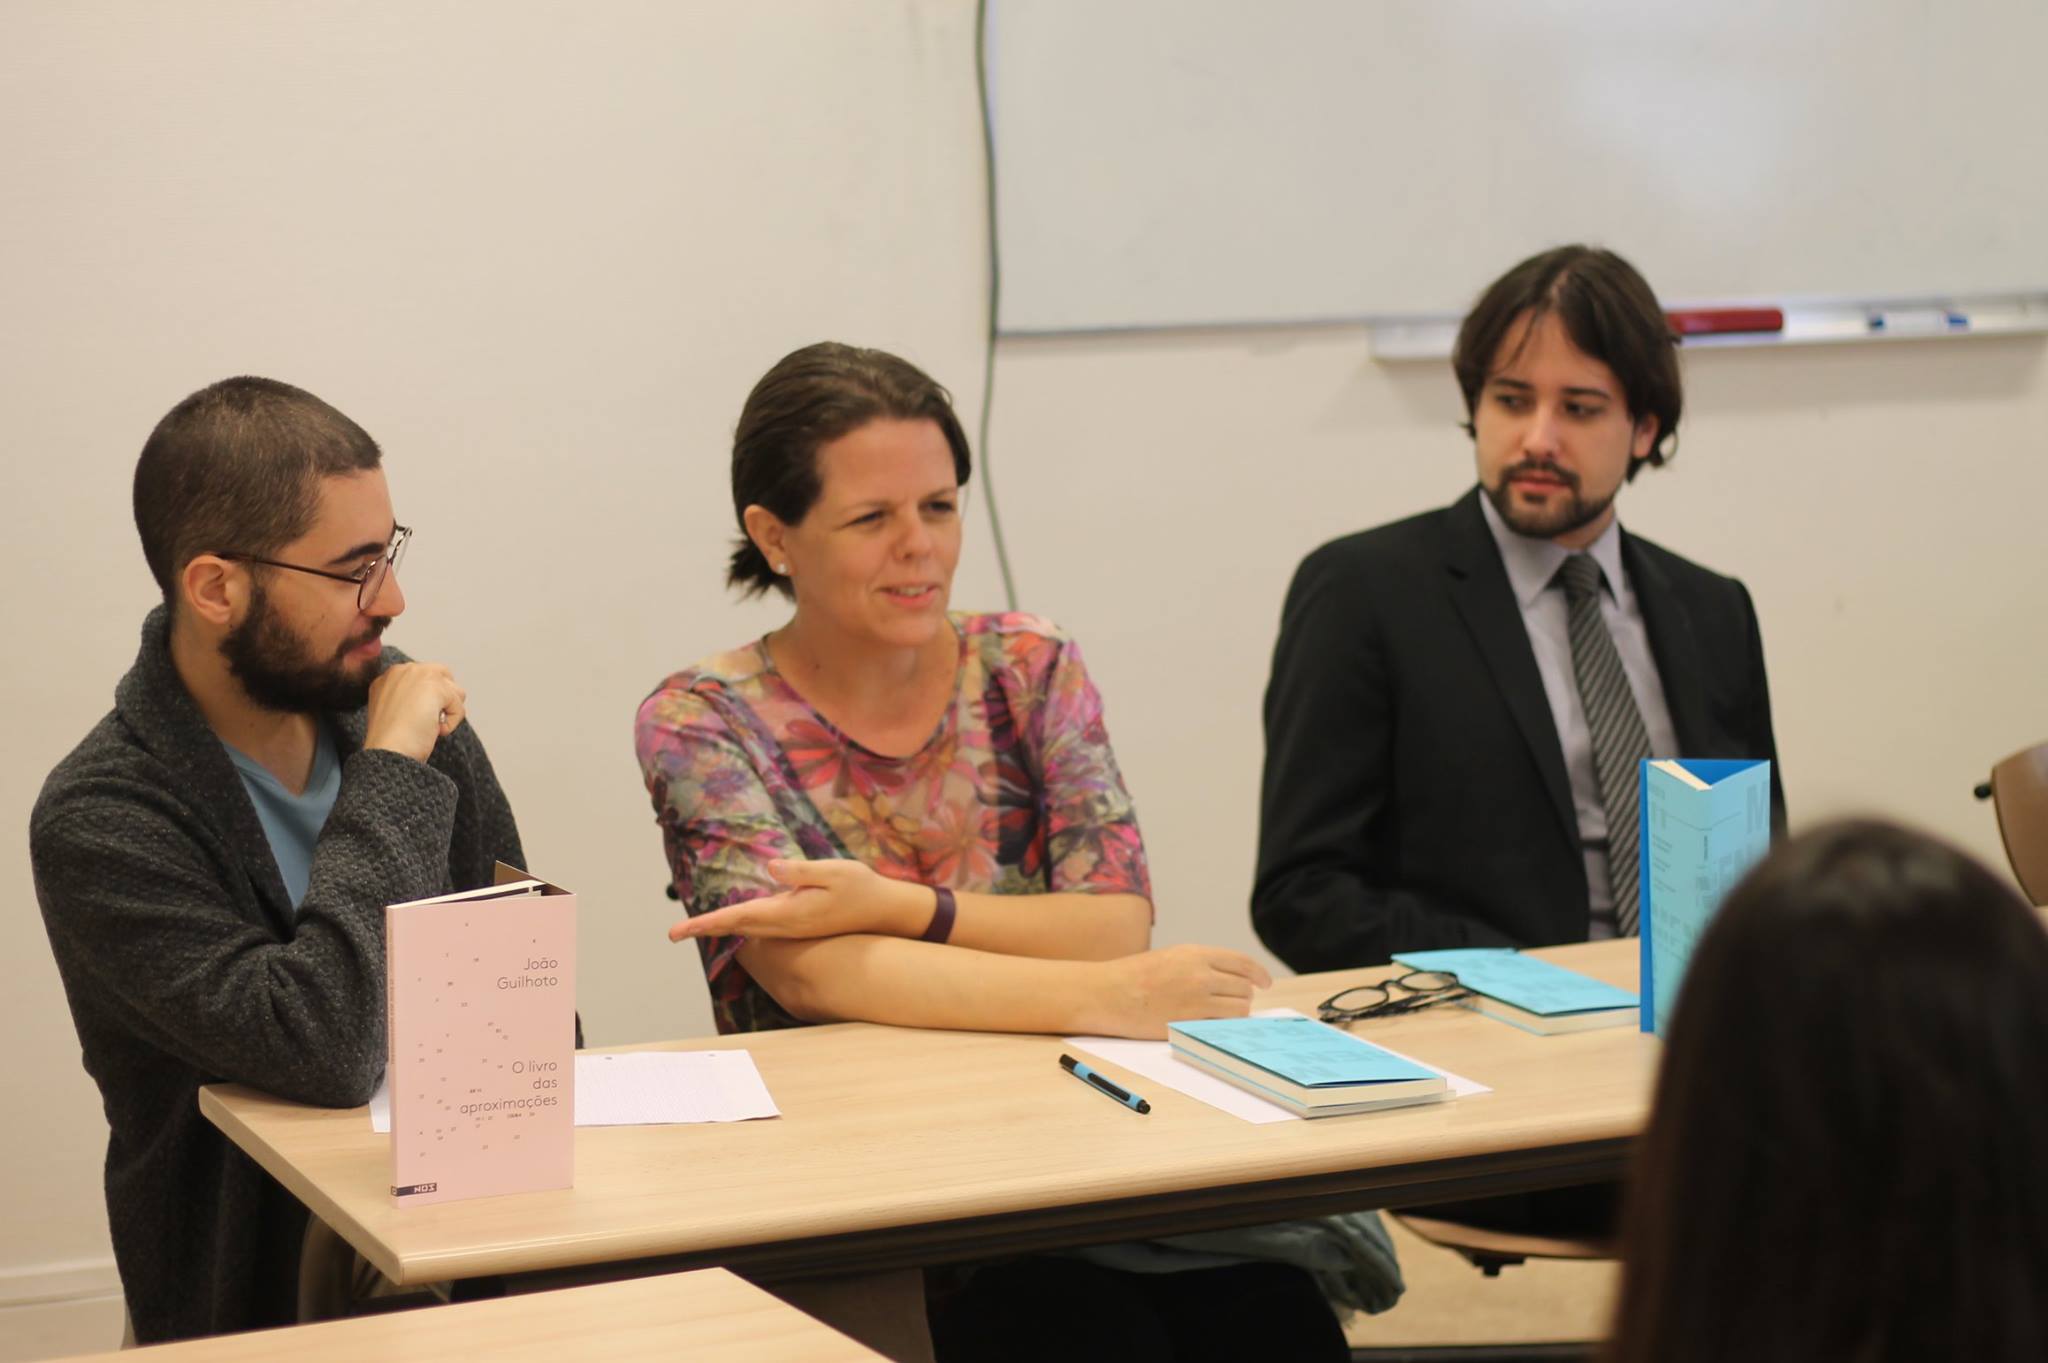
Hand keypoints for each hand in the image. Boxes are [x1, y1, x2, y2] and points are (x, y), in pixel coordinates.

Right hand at [362, 662, 465, 762]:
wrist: (388, 751)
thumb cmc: (391, 741)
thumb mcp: (395, 712)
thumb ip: (411, 698)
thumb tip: (437, 701)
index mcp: (389, 677)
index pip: (425, 678)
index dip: (429, 700)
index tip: (416, 719)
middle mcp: (402, 670)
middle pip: (444, 677)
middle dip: (444, 700)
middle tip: (427, 722)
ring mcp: (418, 674)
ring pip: (454, 691)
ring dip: (447, 713)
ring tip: (426, 726)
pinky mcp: (434, 685)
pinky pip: (458, 705)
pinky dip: (451, 723)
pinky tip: (432, 730)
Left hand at [668, 859, 929, 942]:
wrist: (885, 912)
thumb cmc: (861, 888)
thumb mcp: (833, 871)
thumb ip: (800, 871)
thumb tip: (770, 868)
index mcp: (789, 913)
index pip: (739, 918)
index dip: (707, 923)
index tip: (679, 931)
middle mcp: (786, 925)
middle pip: (737, 928)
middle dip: (706, 928)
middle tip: (674, 933)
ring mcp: (792, 927)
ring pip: (748, 929)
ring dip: (721, 927)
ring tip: (694, 927)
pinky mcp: (799, 924)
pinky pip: (761, 927)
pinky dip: (740, 924)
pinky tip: (732, 920)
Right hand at [1086, 944, 1273, 1038]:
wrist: (1108, 993)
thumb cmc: (1134, 976)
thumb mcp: (1170, 957)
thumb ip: (1200, 964)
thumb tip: (1228, 978)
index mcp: (1196, 954)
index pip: (1242, 962)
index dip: (1258, 973)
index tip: (1264, 982)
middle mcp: (1200, 975)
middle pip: (1243, 988)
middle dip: (1244, 996)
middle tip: (1236, 1003)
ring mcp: (1195, 1000)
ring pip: (1238, 1009)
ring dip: (1237, 1013)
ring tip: (1223, 1015)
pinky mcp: (1188, 1023)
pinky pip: (1221, 1026)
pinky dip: (1224, 1027)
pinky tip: (1215, 1026)